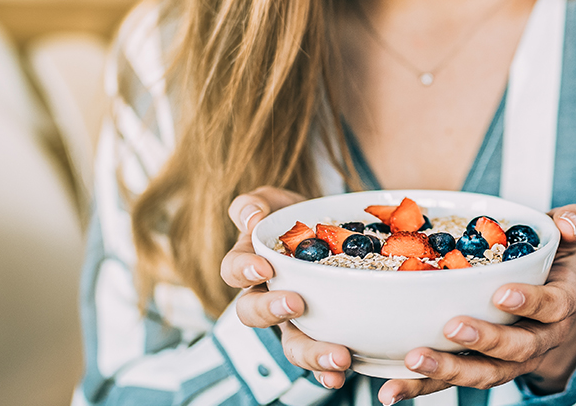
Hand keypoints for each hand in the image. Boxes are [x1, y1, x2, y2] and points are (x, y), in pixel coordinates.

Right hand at [222, 187, 352, 388]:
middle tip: (296, 304)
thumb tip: (250, 218)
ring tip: (336, 355)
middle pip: (253, 314)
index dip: (243, 270)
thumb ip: (256, 204)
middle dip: (271, 312)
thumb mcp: (275, 203)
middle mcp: (266, 297)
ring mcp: (293, 321)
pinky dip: (327, 371)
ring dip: (310, 353)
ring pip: (290, 344)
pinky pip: (318, 360)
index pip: (234, 270)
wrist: (333, 233)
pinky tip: (341, 373)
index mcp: (250, 264)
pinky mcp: (321, 335)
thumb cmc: (295, 218)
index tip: (263, 266)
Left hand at [377, 205, 575, 404]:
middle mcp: (537, 341)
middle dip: (485, 340)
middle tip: (452, 326)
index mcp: (559, 307)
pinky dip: (420, 389)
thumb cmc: (548, 268)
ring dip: (448, 371)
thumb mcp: (562, 244)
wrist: (548, 314)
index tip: (502, 294)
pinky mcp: (476, 372)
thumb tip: (569, 221)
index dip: (529, 303)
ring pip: (483, 374)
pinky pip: (449, 384)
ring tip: (415, 360)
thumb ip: (570, 225)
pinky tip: (392, 390)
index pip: (550, 308)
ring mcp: (507, 363)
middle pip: (516, 349)